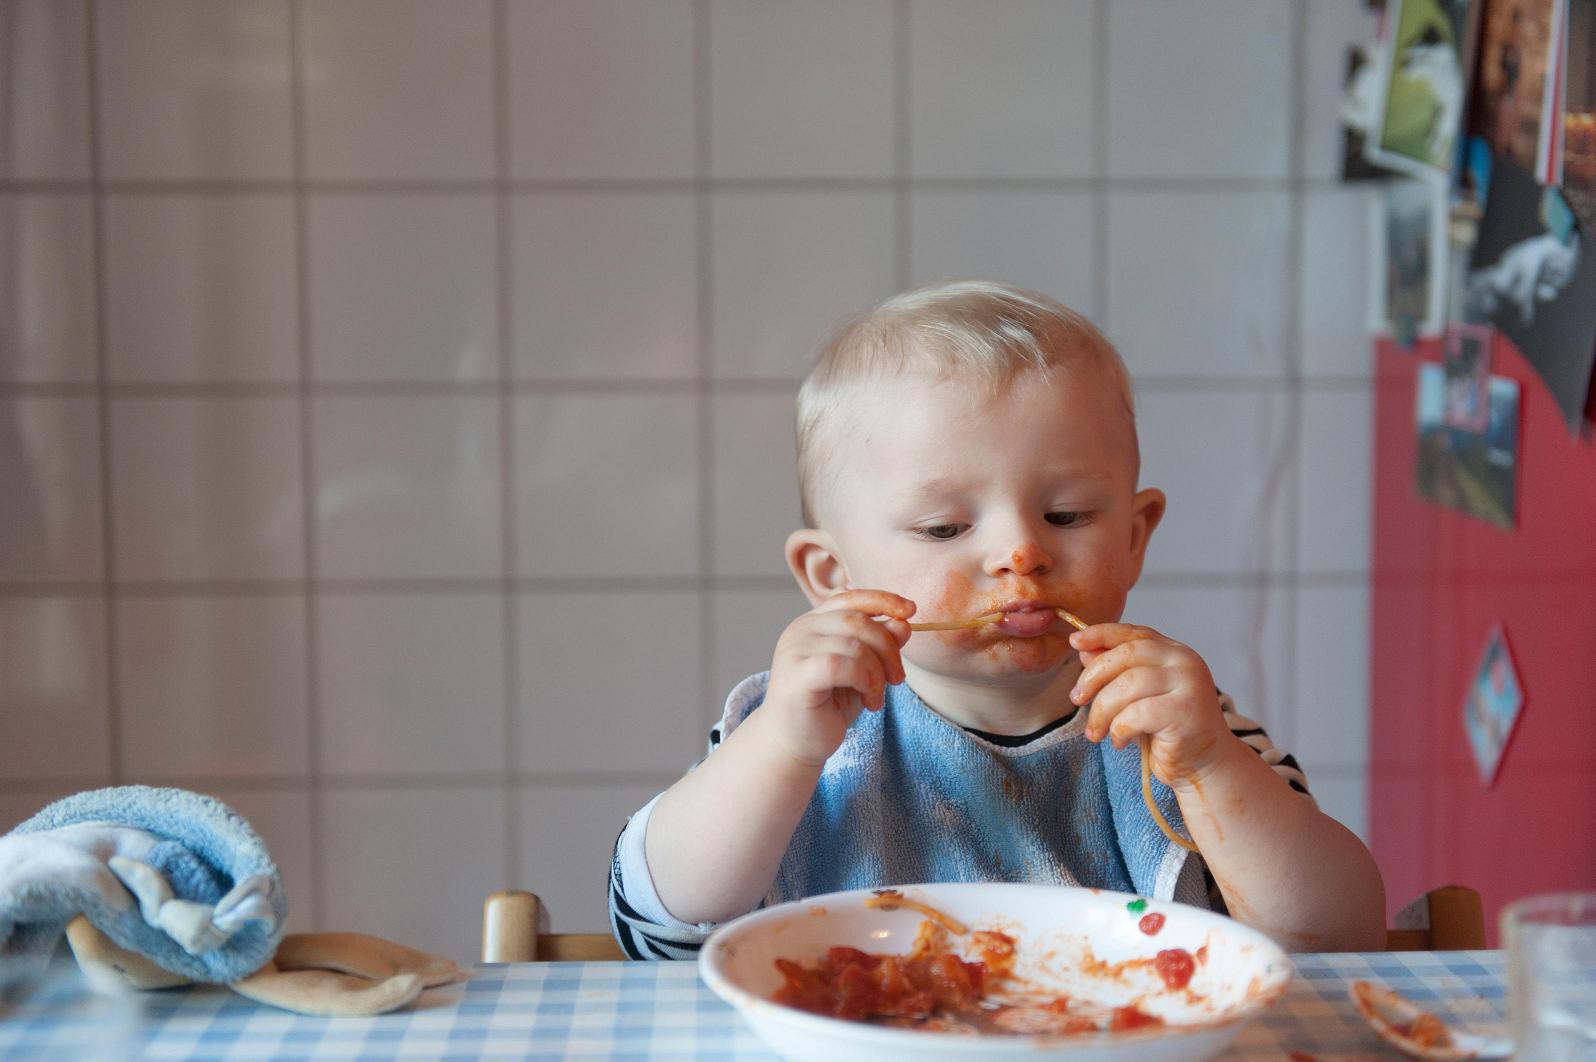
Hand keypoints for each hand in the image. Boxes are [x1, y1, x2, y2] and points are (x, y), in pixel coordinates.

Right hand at [761, 589, 914, 766]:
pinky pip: (841, 665)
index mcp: (814, 622)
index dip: (884, 600)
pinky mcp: (797, 675)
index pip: (851, 598)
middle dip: (888, 649)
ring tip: (876, 698)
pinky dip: (865, 681)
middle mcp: (801, 630)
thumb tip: (904, 622)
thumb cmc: (827, 707)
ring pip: (855, 645)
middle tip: (897, 679)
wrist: (794, 745)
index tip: (911, 611)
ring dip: (878, 674)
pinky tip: (869, 701)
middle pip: (858, 621)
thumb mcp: (862, 671)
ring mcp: (795, 650)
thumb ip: (879, 645)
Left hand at [1068, 623, 1230, 788]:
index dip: (1102, 634)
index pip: (1134, 634)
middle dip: (1093, 676)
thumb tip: (1084, 649)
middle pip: (1127, 655)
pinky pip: (1136, 714)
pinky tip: (1119, 741)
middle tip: (1076, 699)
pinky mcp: (1185, 712)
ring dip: (1101, 710)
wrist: (1205, 765)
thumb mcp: (1138, 697)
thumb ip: (1117, 672)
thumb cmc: (1168, 730)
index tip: (1074, 642)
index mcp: (1174, 652)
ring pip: (1128, 684)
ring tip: (1095, 732)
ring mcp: (1189, 685)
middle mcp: (1184, 662)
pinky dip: (1119, 729)